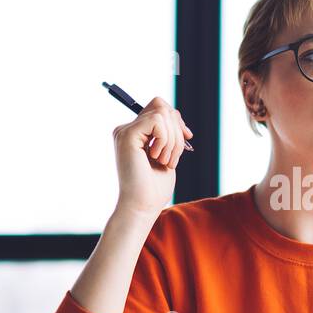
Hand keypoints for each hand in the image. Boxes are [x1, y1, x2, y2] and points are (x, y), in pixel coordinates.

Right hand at [112, 96, 193, 218]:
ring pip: (162, 113)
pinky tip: (157, 158)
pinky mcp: (126, 135)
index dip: (177, 120)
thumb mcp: (167, 153)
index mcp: (135, 133)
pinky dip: (165, 140)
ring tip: (164, 161)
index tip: (188, 137)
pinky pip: (157, 121)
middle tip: (172, 158)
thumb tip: (175, 114)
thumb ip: (168, 132)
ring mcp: (124, 131)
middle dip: (177, 131)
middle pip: (162, 106)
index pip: (159, 107)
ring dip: (172, 140)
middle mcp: (126, 129)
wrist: (142, 206)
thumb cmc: (154, 187)